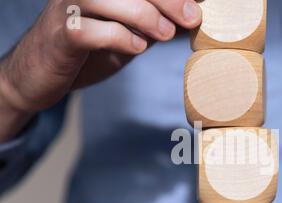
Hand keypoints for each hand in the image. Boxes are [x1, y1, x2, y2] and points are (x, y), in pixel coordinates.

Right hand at [0, 0, 201, 113]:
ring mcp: (67, 7)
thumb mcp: (127, 32)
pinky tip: (136, 48)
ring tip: (165, 34)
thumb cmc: (89, 49)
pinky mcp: (59, 35)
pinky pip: (90, 31)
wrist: (40, 73)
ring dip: (144, 16)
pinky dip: (119, 38)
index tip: (197, 5)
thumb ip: (153, 22)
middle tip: (191, 17)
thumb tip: (191, 14)